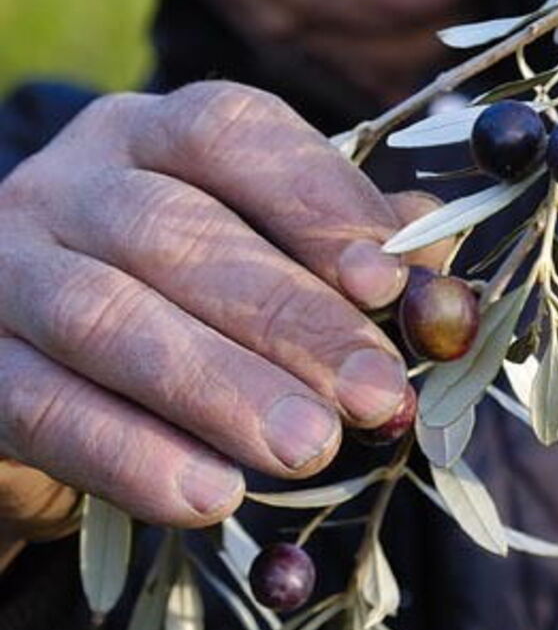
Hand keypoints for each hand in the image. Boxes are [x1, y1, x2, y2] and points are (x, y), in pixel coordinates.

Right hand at [0, 82, 436, 534]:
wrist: (35, 375)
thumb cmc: (181, 303)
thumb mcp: (262, 260)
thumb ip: (352, 259)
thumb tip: (441, 289)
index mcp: (152, 133)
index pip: (230, 134)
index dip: (314, 202)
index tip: (390, 284)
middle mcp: (70, 180)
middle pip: (178, 232)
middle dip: (289, 318)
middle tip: (377, 396)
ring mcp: (5, 265)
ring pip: (107, 316)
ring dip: (218, 388)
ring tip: (311, 450)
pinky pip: (43, 406)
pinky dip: (130, 454)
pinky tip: (211, 497)